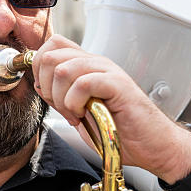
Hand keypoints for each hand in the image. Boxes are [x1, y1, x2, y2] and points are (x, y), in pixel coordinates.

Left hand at [32, 35, 190, 181]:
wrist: (152, 145)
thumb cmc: (120, 130)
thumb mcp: (80, 111)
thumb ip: (61, 96)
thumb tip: (39, 86)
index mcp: (86, 66)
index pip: (51, 46)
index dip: (39, 70)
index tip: (47, 95)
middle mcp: (96, 63)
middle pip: (51, 55)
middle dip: (46, 87)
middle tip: (62, 108)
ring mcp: (108, 72)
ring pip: (63, 69)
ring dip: (61, 98)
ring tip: (75, 114)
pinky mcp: (118, 85)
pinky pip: (83, 83)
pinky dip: (75, 104)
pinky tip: (84, 115)